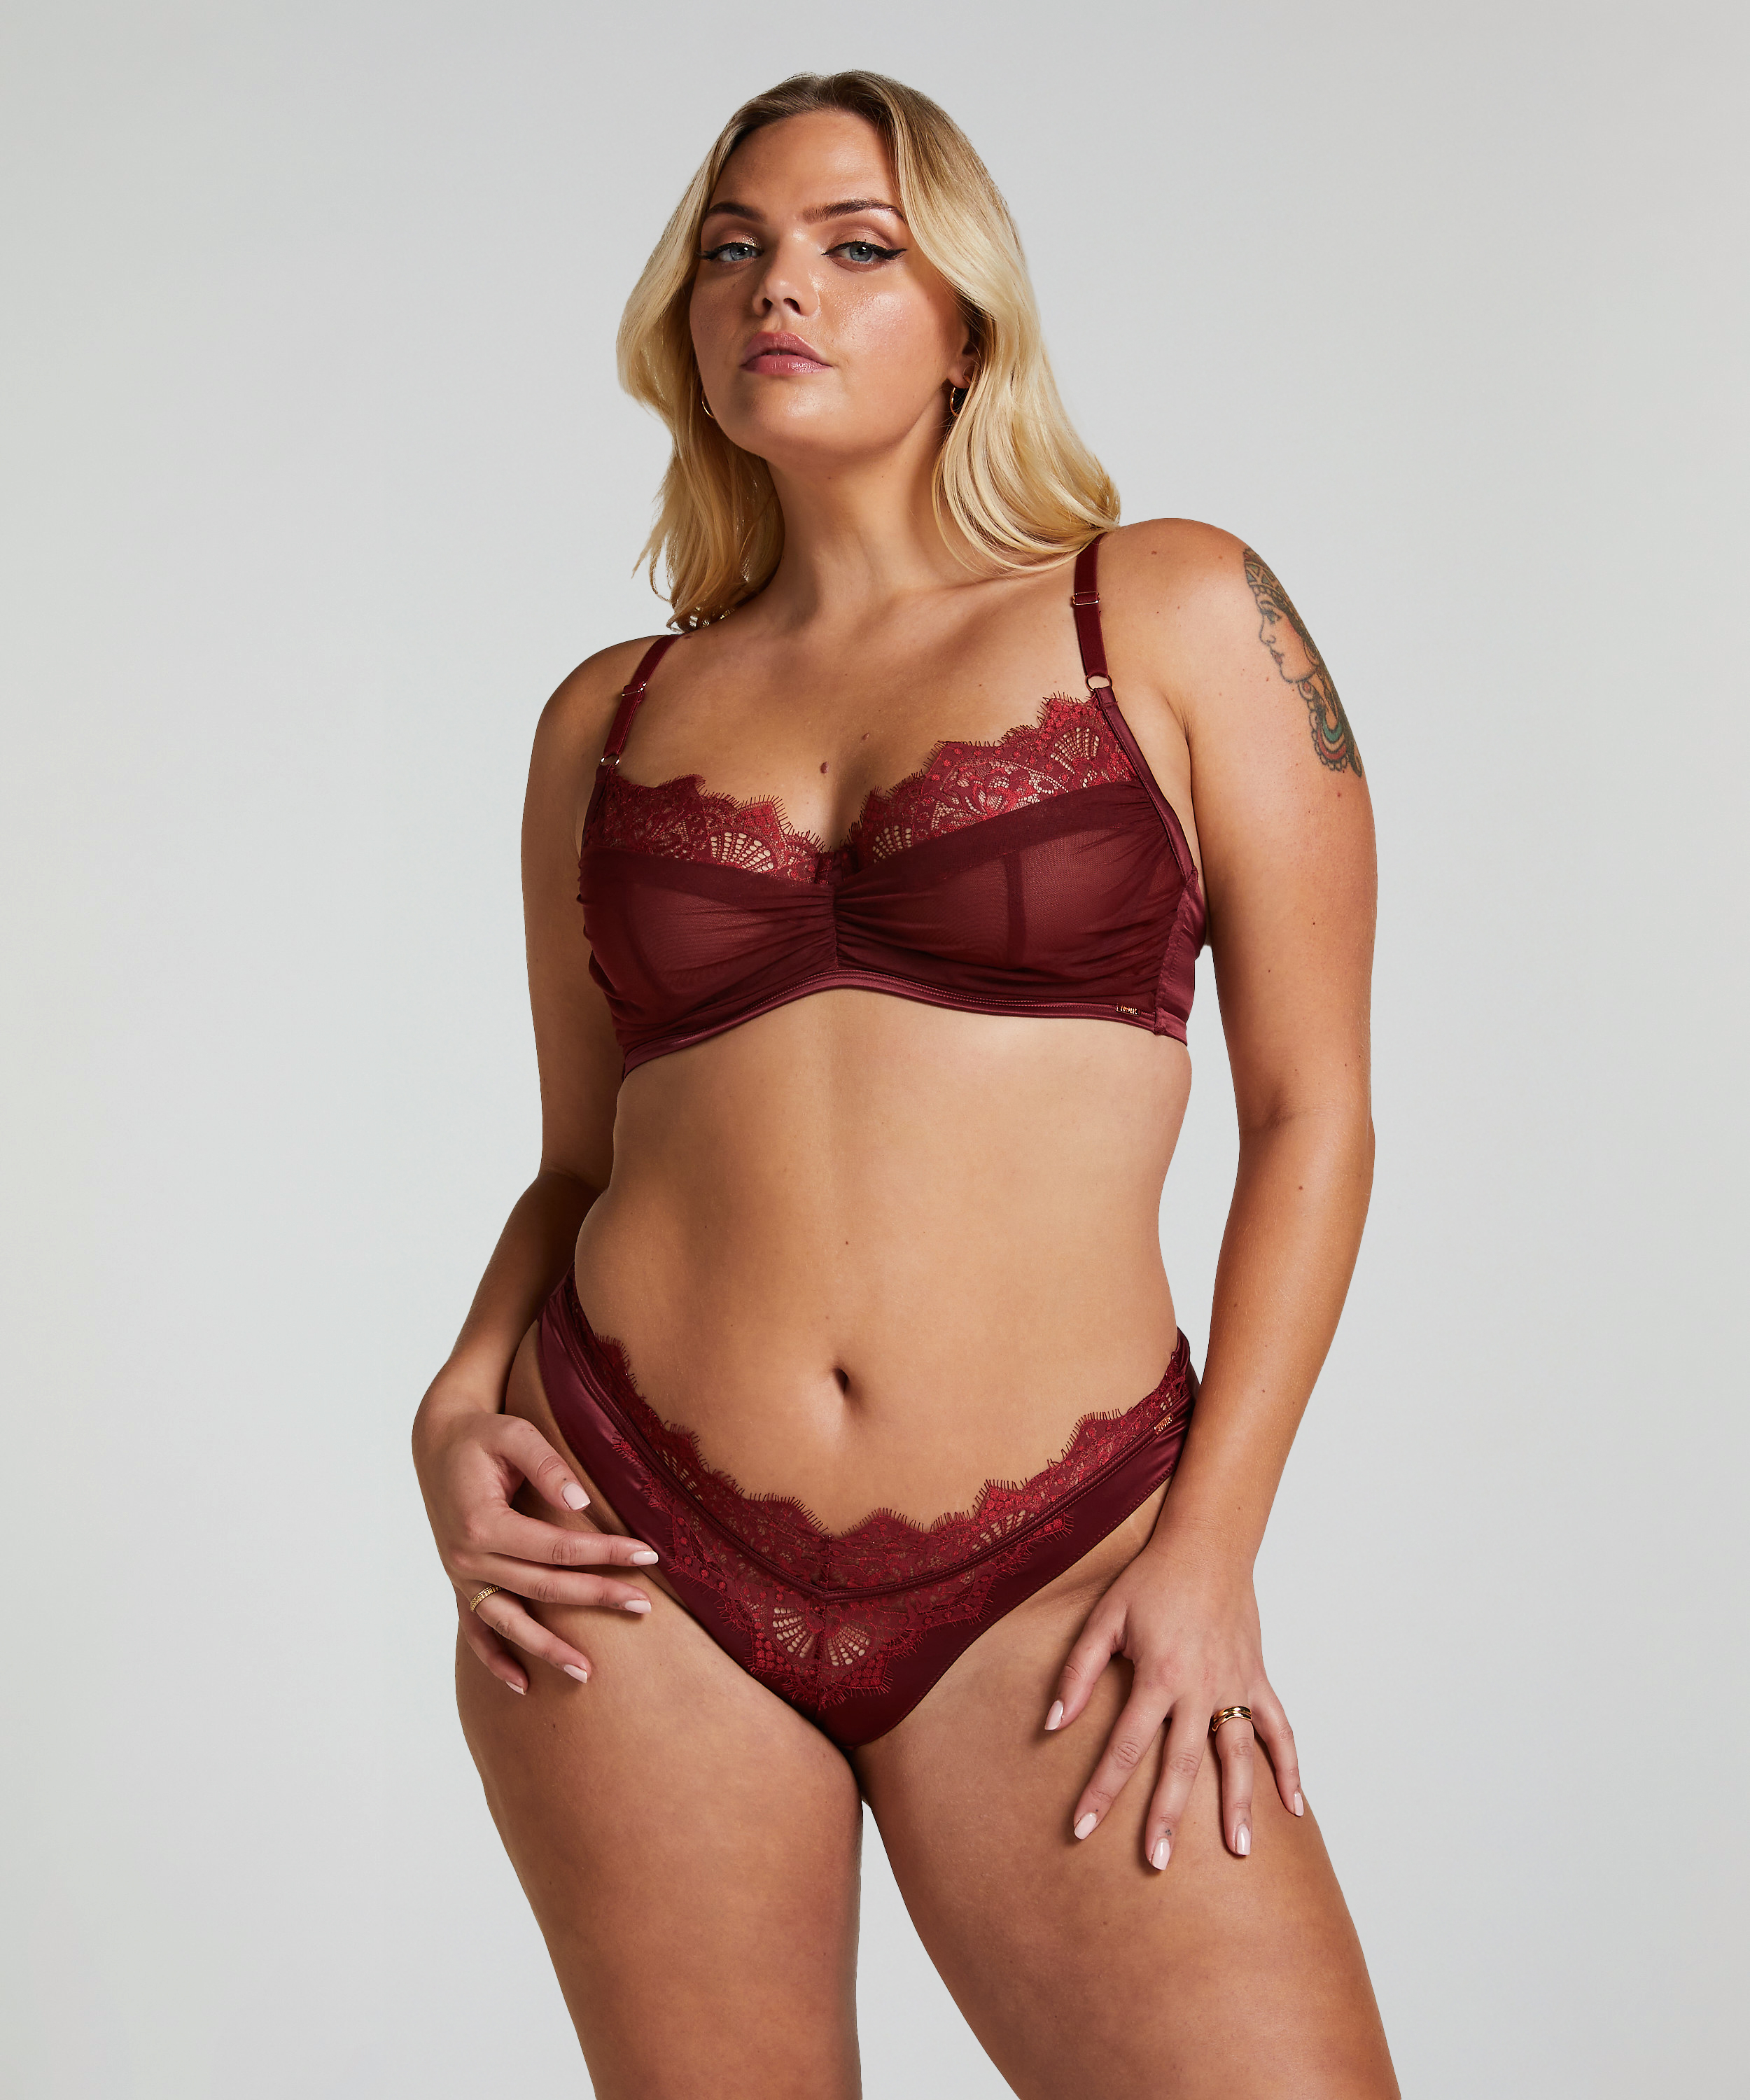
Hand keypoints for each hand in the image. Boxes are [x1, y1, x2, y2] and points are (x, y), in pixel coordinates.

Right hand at [414, 1387, 659, 1695]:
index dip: (602, 1552)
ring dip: (547, 1649)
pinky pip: (475, 1631)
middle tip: (643, 1606)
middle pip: (542, 1588)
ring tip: (587, 1673)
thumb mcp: (514, 1434)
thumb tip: (581, 1504)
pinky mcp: (460, 1584)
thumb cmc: (482, 1436)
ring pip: (509, 1623)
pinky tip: (523, 1685)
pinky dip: (496, 1660)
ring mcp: (461, 1576)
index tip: (646, 1554)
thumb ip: (547, 1465)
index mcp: (481, 1523)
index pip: (555, 1548)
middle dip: (595, 1598)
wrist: (437, 1443)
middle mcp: (467, 1558)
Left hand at [1043, 1538, 1302, 1868]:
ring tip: (1240, 1851)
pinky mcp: (1257, 1679)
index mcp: (1158, 1674)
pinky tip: (1294, 1808)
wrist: (1207, 1546)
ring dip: (1240, 1804)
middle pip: (1183, 1764)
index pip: (1125, 1746)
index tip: (1082, 1830)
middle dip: (1167, 1816)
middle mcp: (1201, 1686)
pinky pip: (1279, 1729)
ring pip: (1239, 1755)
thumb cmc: (1150, 1581)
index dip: (1101, 1791)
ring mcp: (1235, 1685)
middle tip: (1156, 1862)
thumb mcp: (1104, 1618)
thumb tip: (1052, 1724)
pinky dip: (1291, 1768)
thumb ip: (1078, 1673)